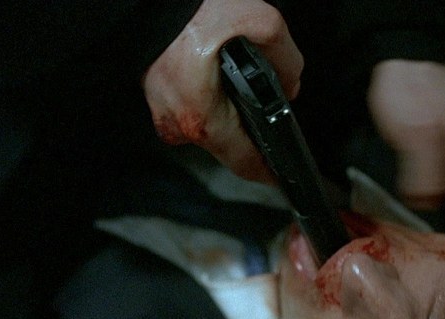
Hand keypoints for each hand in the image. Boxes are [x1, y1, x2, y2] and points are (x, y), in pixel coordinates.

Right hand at [142, 0, 303, 182]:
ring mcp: (162, 112)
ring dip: (229, 109)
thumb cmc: (189, 8)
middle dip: (252, 126)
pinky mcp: (155, 96)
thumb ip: (286, 59)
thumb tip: (290, 83)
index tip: (286, 176)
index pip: (245, 163)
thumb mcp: (259, 20)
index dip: (270, 172)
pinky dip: (208, 95)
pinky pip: (191, 106)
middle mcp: (178, 125)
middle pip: (230, 143)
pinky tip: (216, 71)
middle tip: (268, 100)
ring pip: (210, 124)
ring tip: (238, 78)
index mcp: (202, 118)